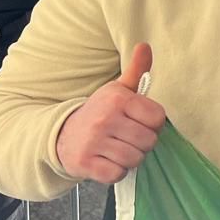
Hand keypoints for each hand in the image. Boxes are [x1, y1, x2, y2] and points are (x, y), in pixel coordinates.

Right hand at [55, 43, 166, 184]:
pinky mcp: (85, 163)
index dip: (153, 124)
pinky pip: (117, 174)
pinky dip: (116, 172)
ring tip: (118, 149)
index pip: (158, 118)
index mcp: (118, 99)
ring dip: (130, 159)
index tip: (140, 122)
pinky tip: (107, 161)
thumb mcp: (117, 90)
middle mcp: (105, 119)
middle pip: (149, 141)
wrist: (61, 134)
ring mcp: (93, 142)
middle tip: (128, 138)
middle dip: (142, 143)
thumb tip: (145, 45)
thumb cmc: (99, 112)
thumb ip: (136, 70)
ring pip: (134, 159)